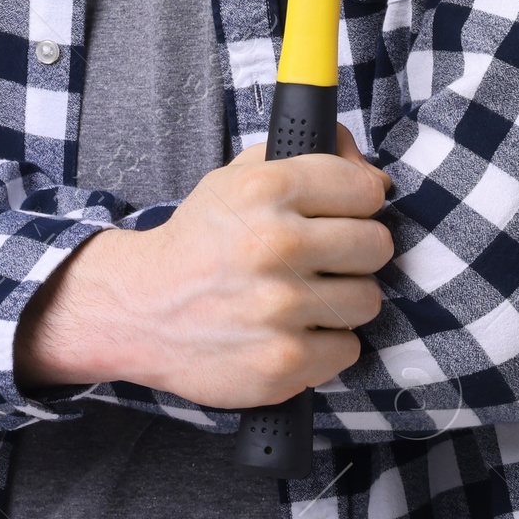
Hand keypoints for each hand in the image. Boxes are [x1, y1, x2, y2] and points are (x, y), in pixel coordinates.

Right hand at [15, 126, 392, 408]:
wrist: (142, 310)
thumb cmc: (201, 241)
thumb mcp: (239, 178)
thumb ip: (308, 156)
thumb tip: (377, 175)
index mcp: (267, 188)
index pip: (366, 189)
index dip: (358, 201)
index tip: (343, 212)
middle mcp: (275, 244)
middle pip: (376, 244)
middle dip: (356, 250)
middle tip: (325, 257)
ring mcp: (281, 307)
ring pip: (368, 299)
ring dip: (343, 300)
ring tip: (305, 295)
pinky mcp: (284, 361)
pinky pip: (348, 348)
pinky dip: (326, 344)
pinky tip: (293, 330)